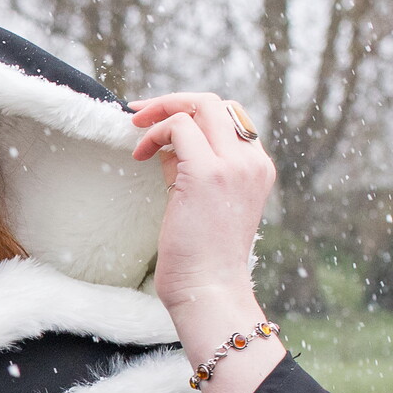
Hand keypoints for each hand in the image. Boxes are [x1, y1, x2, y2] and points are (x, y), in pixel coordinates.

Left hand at [130, 93, 284, 392]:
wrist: (210, 291)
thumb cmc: (200, 258)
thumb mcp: (200, 203)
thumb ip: (189, 170)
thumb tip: (163, 144)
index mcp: (257, 168)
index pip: (229, 118)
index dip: (191, 114)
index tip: (158, 125)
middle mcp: (252, 161)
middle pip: (215, 103)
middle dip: (172, 102)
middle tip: (138, 114)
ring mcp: (234, 165)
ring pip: (199, 106)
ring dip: (160, 111)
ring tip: (134, 130)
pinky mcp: (208, 173)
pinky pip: (179, 128)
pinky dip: (154, 133)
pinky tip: (139, 155)